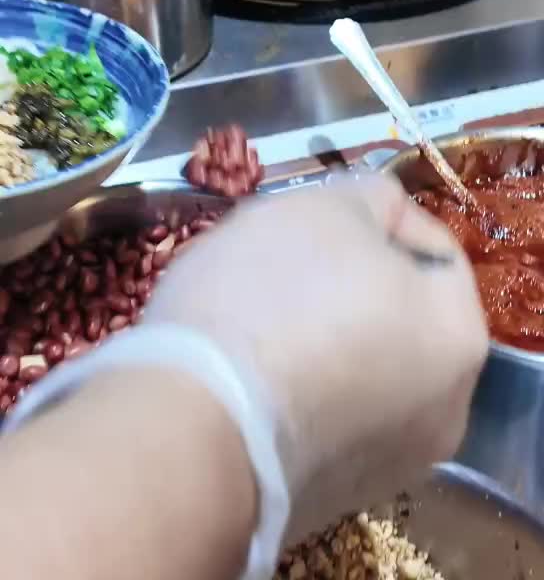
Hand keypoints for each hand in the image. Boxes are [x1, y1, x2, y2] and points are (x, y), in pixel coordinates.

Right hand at [145, 174, 487, 540]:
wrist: (188, 432)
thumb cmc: (269, 299)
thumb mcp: (324, 206)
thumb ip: (372, 198)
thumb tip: (380, 215)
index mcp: (457, 339)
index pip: (437, 253)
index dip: (383, 221)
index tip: (325, 214)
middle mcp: (442, 412)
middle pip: (398, 315)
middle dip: (348, 279)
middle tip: (288, 257)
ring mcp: (387, 464)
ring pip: (358, 365)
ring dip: (320, 332)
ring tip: (257, 311)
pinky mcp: (328, 495)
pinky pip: (321, 413)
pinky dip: (296, 384)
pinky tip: (246, 368)